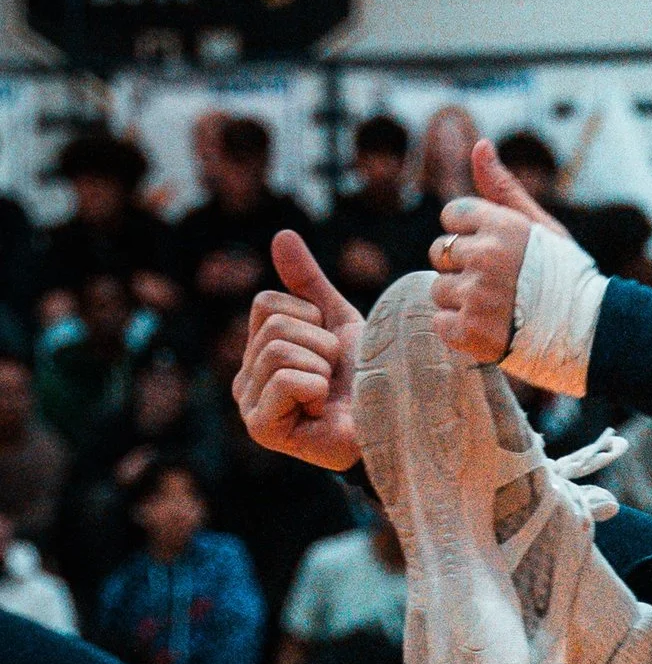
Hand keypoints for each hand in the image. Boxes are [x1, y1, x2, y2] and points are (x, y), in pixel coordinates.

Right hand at [239, 234, 363, 467]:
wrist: (395, 421)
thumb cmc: (368, 377)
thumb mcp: (337, 320)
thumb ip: (306, 282)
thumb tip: (281, 235)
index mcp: (255, 354)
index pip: (266, 304)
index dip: (311, 318)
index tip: (330, 351)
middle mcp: (245, 381)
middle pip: (274, 326)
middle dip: (320, 344)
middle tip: (335, 376)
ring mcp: (250, 407)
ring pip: (279, 349)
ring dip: (322, 366)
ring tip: (330, 394)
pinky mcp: (262, 429)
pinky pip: (286, 378)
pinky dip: (317, 388)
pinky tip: (322, 411)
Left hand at [431, 138, 557, 363]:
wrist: (589, 333)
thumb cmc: (564, 276)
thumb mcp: (539, 226)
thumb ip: (502, 187)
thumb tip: (479, 144)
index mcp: (501, 226)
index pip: (451, 216)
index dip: (469, 234)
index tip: (495, 252)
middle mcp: (486, 257)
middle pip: (439, 253)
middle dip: (461, 267)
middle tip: (497, 284)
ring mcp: (477, 296)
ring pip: (438, 290)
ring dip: (459, 301)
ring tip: (495, 309)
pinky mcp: (472, 332)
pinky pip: (442, 324)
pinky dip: (459, 331)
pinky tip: (487, 329)